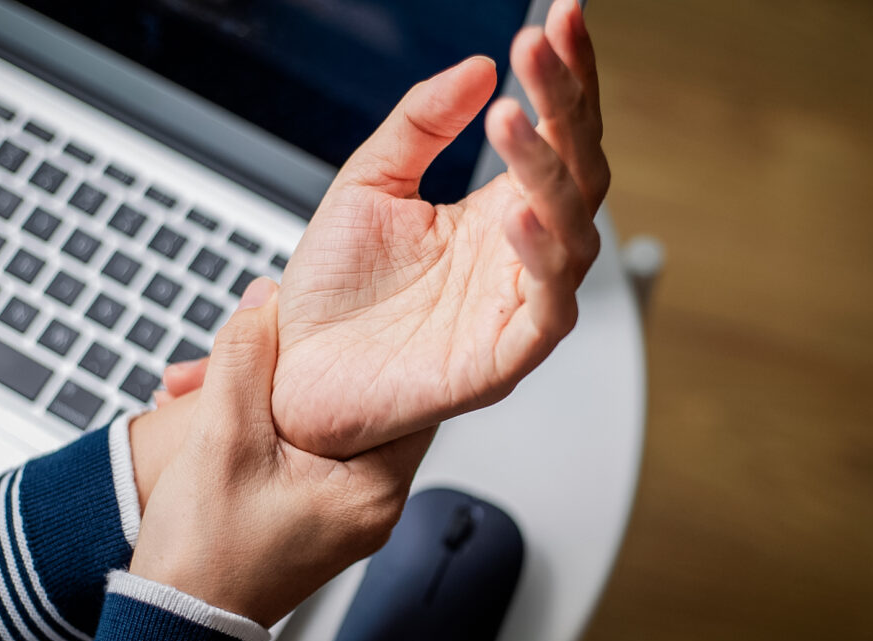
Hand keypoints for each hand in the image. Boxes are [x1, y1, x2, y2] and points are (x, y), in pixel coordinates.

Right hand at [129, 279, 434, 626]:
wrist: (173, 624)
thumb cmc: (204, 556)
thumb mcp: (222, 439)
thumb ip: (246, 360)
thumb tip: (265, 300)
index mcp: (373, 491)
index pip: (406, 399)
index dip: (369, 351)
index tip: (344, 319)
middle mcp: (372, 506)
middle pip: (356, 408)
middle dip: (297, 371)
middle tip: (259, 342)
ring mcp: (345, 513)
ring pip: (322, 426)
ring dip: (269, 397)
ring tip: (210, 384)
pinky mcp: (316, 516)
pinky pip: (304, 452)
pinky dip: (267, 428)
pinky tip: (221, 411)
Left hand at [160, 1, 607, 457]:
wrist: (294, 374)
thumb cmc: (333, 294)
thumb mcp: (368, 185)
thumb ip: (420, 124)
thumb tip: (476, 68)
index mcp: (493, 216)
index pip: (554, 134)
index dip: (565, 77)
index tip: (560, 15)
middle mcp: (515, 257)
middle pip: (578, 172)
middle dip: (565, 107)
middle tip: (539, 50)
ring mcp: (513, 307)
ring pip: (573, 234)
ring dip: (549, 172)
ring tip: (512, 120)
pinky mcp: (503, 360)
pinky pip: (546, 309)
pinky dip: (541, 260)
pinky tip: (516, 214)